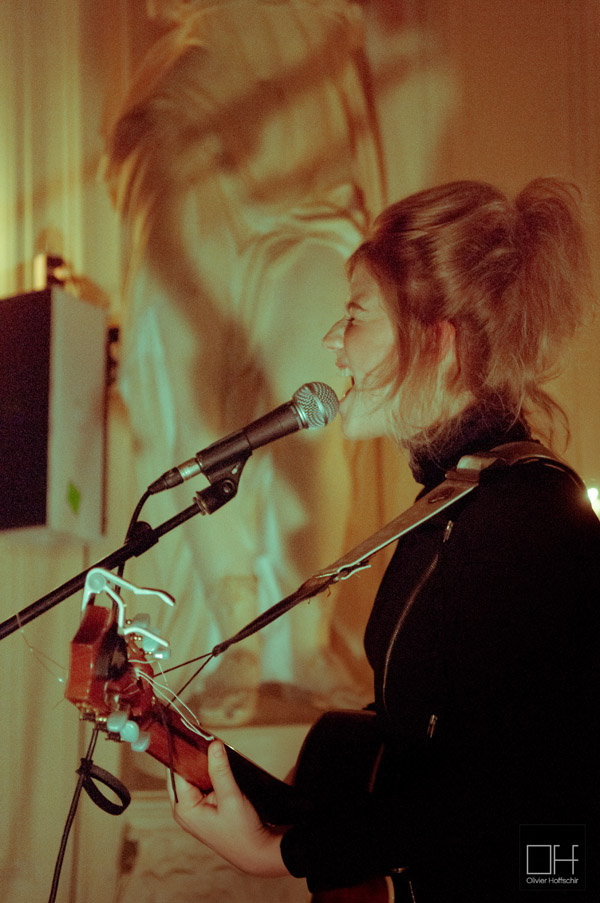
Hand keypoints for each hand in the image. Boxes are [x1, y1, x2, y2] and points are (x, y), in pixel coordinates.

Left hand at [168, 740, 290, 877]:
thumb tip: (213, 744)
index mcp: (184, 808)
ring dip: (205, 764)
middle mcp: (185, 809)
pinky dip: (211, 773)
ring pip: (195, 777)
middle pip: (184, 773)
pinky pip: (204, 784)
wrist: (257, 853)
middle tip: (207, 736)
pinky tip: (221, 764)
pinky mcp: (205, 809)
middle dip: (195, 756)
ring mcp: (195, 810)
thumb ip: (220, 770)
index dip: (183, 751)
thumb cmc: (242, 831)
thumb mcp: (231, 798)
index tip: (191, 732)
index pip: (176, 771)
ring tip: (216, 748)